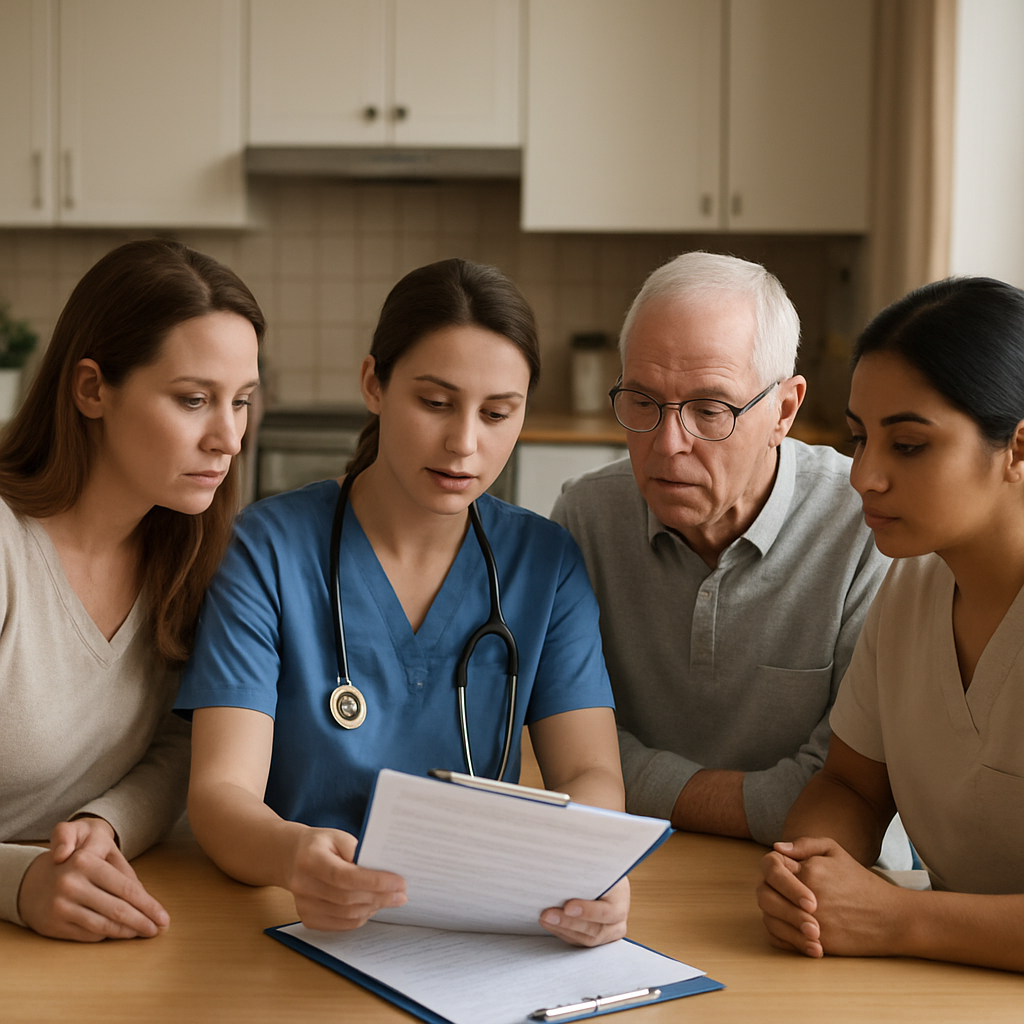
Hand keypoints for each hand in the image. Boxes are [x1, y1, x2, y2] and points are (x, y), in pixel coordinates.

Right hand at [17, 818, 169, 941]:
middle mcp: (71, 884)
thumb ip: (122, 873)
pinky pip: (88, 934)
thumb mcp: (96, 855)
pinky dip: (107, 936)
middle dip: (142, 921)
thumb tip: (147, 898)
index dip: (148, 905)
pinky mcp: (53, 925)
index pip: (126, 888)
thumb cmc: (75, 865)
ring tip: (143, 932)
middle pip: (118, 909)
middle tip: (158, 929)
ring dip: (127, 932)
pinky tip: (119, 934)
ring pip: (104, 925)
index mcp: (86, 862)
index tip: (163, 916)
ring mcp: (61, 906)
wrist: (30, 880)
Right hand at [286, 827, 406, 930]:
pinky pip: (340, 924)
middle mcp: (302, 885)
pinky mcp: (307, 918)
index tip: (399, 882)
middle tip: (401, 893)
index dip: (375, 881)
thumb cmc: (320, 845)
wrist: (291, 858)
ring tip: (390, 899)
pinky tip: (371, 906)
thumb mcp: (338, 837)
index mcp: (310, 859)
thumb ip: (359, 852)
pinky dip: (360, 917)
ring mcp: (303, 905)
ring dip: (373, 908)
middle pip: (348, 898)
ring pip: (346, 915)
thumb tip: (384, 872)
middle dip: (380, 896)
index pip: (345, 877)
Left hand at [539, 876, 629, 946]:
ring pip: (586, 939)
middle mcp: (617, 921)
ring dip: (562, 929)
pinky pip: (579, 941)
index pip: (606, 912)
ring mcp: (608, 933)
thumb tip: (564, 867)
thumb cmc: (601, 871)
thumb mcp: (599, 868)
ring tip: (544, 919)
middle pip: (595, 930)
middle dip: (568, 923)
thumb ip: (585, 873)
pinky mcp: (596, 938)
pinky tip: (550, 924)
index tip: (568, 907)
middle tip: (547, 915)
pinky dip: (563, 933)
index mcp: (620, 900)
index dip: (587, 912)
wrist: (607, 880)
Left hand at [758, 836, 902, 958]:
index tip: (787, 876)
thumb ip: (804, 845)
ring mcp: (811, 921)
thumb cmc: (861, 883)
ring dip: (776, 917)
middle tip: (787, 899)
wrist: (891, 918)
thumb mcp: (835, 852)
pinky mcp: (818, 943)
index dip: (774, 871)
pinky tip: (797, 932)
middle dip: (771, 896)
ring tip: (793, 916)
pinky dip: (784, 936)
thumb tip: (777, 847)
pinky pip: (783, 941)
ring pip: (770, 919)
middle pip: (764, 895)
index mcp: (808, 870)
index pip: (770, 866)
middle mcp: (806, 895)